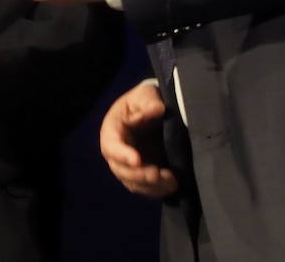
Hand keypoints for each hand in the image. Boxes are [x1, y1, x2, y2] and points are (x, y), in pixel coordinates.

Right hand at [100, 81, 176, 197]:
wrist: (152, 110)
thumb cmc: (144, 100)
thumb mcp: (145, 94)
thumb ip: (148, 101)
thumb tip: (157, 109)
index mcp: (112, 131)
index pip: (112, 146)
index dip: (122, 154)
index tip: (137, 160)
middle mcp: (116, 152)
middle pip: (121, 170)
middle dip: (139, 175)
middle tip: (157, 174)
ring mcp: (128, 166)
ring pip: (133, 183)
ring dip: (151, 186)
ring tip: (172, 181)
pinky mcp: (141, 174)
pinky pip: (146, 188)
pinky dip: (157, 190)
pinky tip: (172, 185)